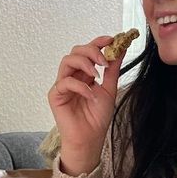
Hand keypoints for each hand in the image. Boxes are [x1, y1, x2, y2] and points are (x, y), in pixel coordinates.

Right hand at [48, 36, 123, 175]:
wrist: (90, 138)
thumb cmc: (97, 117)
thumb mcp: (109, 89)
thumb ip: (112, 70)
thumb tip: (121, 49)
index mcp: (84, 73)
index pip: (88, 51)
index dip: (98, 42)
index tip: (112, 39)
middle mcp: (72, 76)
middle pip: (76, 51)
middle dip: (91, 51)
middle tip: (104, 61)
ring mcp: (63, 84)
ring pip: (67, 61)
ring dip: (84, 63)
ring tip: (97, 75)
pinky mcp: (55, 95)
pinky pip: (65, 82)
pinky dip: (80, 86)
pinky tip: (90, 95)